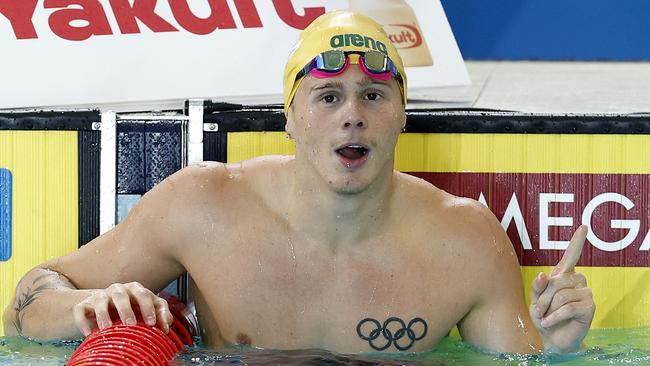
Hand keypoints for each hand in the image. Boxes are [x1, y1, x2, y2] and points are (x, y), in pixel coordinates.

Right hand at [73, 282, 173, 336]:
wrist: (104, 306)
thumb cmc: (131, 308)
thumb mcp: (147, 309)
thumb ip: (161, 314)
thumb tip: (167, 326)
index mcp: (136, 290)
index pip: (144, 295)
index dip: (149, 308)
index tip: (152, 323)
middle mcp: (118, 290)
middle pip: (122, 295)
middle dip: (126, 309)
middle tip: (131, 324)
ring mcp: (100, 296)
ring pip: (101, 300)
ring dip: (103, 314)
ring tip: (107, 328)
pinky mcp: (84, 304)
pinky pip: (81, 310)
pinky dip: (83, 321)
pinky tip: (88, 332)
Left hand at [529, 225, 594, 352]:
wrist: (552, 339)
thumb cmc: (544, 316)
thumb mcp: (535, 299)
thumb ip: (538, 287)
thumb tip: (543, 275)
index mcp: (565, 275)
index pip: (572, 255)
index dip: (577, 241)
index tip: (584, 227)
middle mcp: (578, 280)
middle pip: (556, 281)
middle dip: (543, 297)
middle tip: (538, 311)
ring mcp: (586, 292)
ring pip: (561, 295)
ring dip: (548, 308)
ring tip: (545, 318)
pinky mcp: (590, 307)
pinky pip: (567, 307)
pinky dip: (554, 316)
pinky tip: (549, 323)